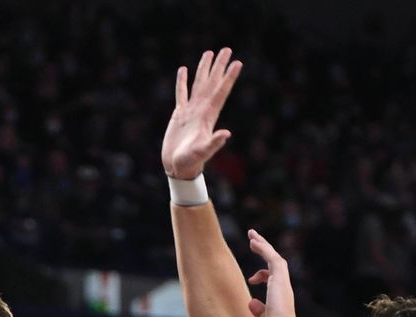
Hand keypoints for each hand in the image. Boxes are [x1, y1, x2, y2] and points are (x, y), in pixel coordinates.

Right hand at [161, 48, 242, 179]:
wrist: (178, 167)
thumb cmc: (191, 162)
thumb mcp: (203, 152)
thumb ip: (214, 143)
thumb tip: (227, 134)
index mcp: (208, 116)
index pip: (221, 92)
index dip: (228, 78)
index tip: (237, 63)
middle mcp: (202, 110)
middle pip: (212, 83)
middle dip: (219, 66)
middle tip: (226, 49)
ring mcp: (191, 111)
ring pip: (198, 84)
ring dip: (204, 69)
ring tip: (209, 53)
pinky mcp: (179, 115)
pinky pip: (181, 94)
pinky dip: (182, 82)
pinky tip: (183, 70)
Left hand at [246, 229, 299, 316]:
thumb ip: (259, 313)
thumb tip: (251, 303)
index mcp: (279, 299)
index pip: (271, 281)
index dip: (261, 277)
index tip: (251, 279)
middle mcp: (282, 288)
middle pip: (274, 265)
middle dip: (264, 252)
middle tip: (254, 242)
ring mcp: (282, 282)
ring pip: (273, 258)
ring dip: (263, 246)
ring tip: (251, 236)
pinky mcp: (280, 278)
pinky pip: (271, 257)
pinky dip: (263, 248)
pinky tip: (253, 241)